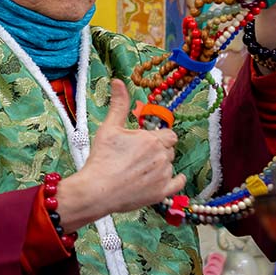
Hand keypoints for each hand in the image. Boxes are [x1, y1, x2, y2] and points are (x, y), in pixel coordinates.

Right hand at [57, 80, 186, 230]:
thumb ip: (119, 104)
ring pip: (170, 165)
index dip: (159, 137)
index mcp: (152, 139)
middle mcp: (162, 156)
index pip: (169, 134)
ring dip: (161, 165)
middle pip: (169, 150)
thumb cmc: (102, 158)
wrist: (97, 190)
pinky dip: (175, 180)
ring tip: (141, 170)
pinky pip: (178, 183)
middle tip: (140, 156)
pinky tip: (166, 178)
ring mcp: (163, 176)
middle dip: (159, 150)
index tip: (147, 141)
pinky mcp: (162, 192)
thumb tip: (118, 81)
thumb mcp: (109, 128)